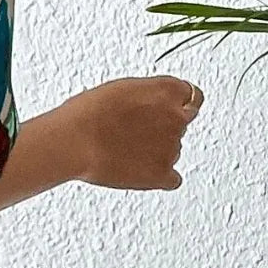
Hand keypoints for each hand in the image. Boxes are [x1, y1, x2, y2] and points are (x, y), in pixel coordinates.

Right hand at [55, 75, 203, 190]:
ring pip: (174, 151)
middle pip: (182, 125)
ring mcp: (172, 148)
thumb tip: (149, 106)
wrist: (75, 141)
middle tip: (139, 133)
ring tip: (127, 150)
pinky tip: (142, 171)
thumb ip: (148, 96)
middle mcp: (177, 118)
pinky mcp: (162, 174)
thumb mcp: (124, 88)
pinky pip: (172, 179)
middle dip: (164, 129)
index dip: (179, 105)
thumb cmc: (89, 114)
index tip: (170, 110)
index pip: (192, 96)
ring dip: (157, 152)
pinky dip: (159, 177)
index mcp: (169, 91)